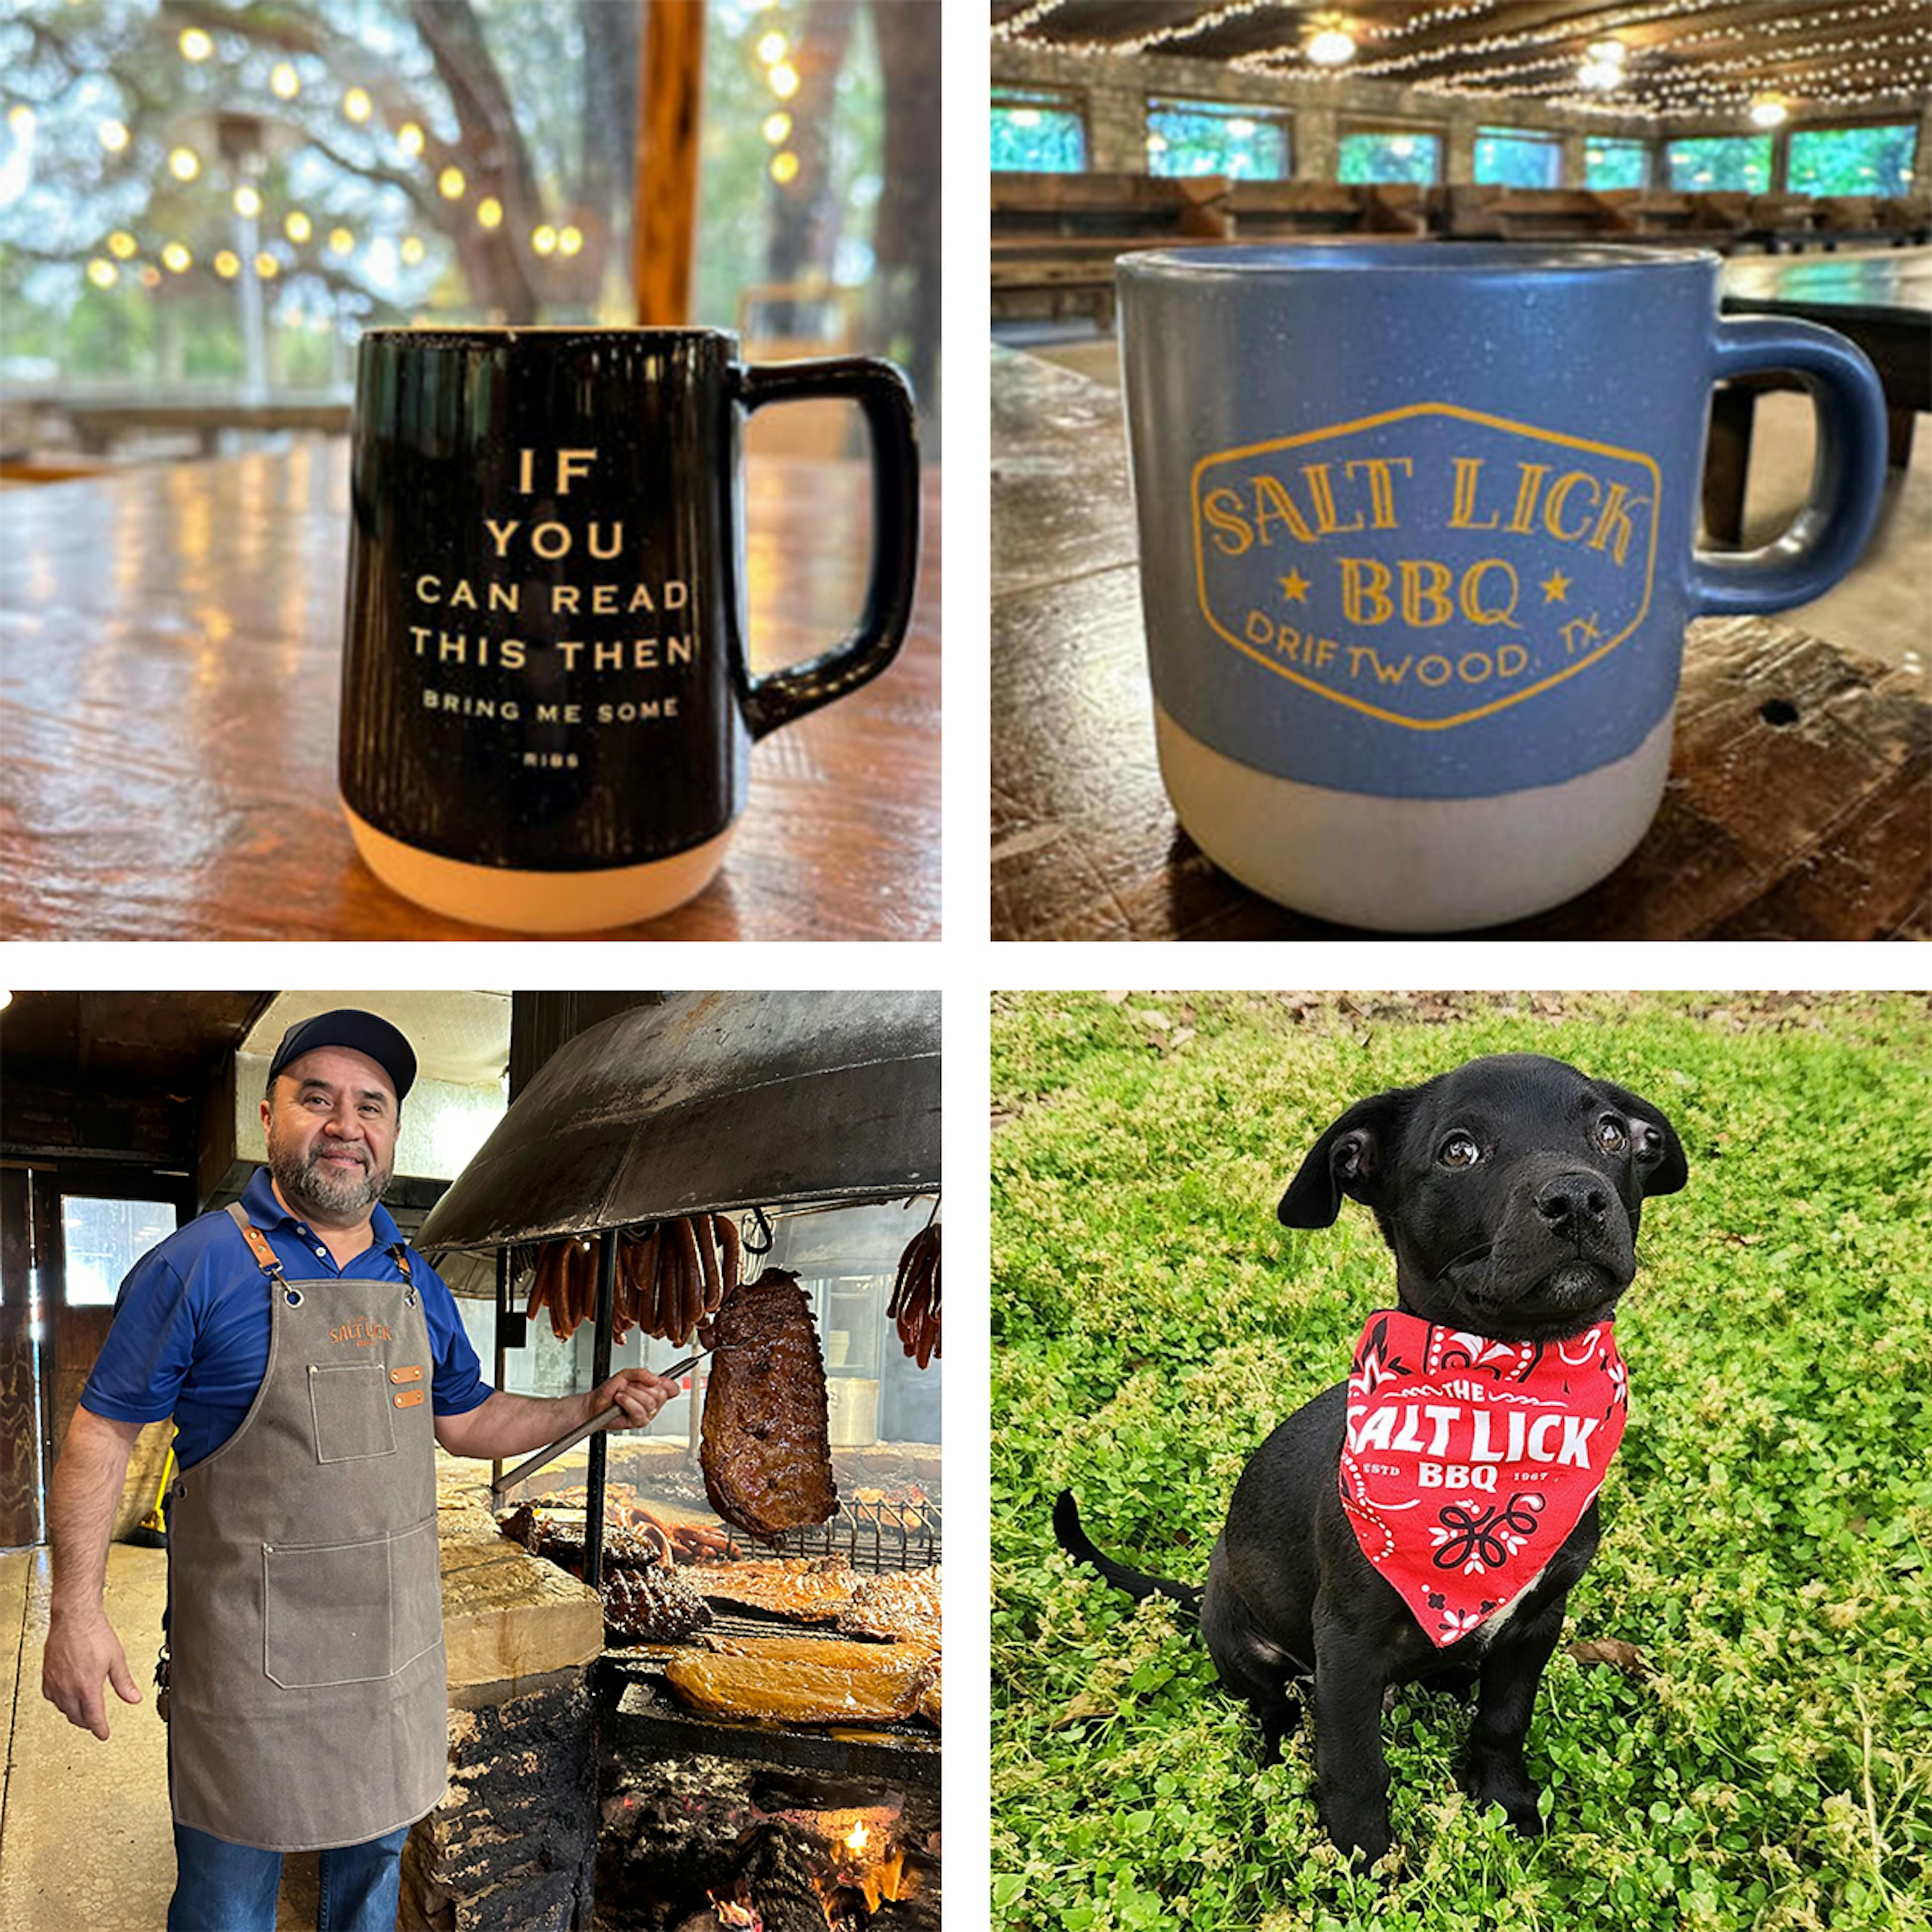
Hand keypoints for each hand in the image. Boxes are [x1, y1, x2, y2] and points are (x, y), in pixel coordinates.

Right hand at [42, 1606, 141, 1740]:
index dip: (100, 1729)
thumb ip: (124, 1682)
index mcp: (88, 1687)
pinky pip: (52, 1698)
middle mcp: (69, 1688)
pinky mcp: (47, 1677)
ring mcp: (55, 1683)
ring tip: (84, 1711)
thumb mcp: (117, 1659)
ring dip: (75, 1713)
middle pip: (77, 1717)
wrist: (74, 1618)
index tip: (104, 1734)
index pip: (93, 1717)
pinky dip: (61, 1702)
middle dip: (88, 1723)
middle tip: (96, 1723)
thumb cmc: (95, 1634)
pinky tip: (67, 1698)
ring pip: (64, 1709)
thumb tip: (134, 1698)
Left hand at [592, 1366, 679, 1431]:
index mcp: (653, 1389)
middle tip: (630, 1386)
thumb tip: (655, 1379)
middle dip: (642, 1386)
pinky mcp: (638, 1422)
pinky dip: (627, 1402)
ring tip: (622, 1394)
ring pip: (650, 1403)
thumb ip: (641, 1373)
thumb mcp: (626, 1374)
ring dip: (632, 1394)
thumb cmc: (610, 1390)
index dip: (668, 1384)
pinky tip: (621, 1400)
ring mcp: (647, 1414)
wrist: (596, 1403)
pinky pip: (639, 1412)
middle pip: (661, 1394)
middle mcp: (652, 1402)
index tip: (657, 1380)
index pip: (671, 1388)